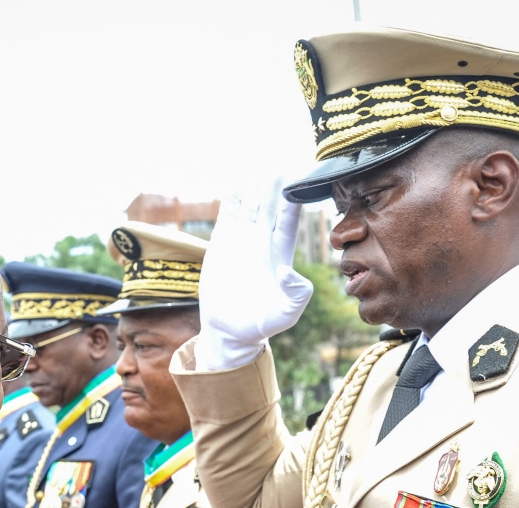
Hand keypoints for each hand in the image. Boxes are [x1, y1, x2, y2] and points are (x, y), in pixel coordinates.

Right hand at [195, 176, 314, 370]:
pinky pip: (228, 215)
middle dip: (272, 186)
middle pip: (269, 206)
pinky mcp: (222, 244)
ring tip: (255, 168)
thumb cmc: (260, 325)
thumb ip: (295, 296)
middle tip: (276, 165)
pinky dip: (231, 200)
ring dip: (252, 188)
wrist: (229, 330)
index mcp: (281, 254)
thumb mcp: (284, 315)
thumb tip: (291, 273)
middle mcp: (262, 243)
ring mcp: (241, 241)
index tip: (296, 182)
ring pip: (249, 206)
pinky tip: (235, 186)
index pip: (289, 220)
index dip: (293, 201)